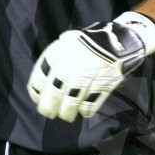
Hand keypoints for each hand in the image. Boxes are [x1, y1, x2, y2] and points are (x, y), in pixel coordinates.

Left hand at [27, 11, 154, 121]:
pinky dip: (85, 110)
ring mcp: (90, 74)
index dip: (37, 92)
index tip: (38, 99)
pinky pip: (91, 103)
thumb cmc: (87, 43)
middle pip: (55, 91)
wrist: (118, 39)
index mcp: (61, 50)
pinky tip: (82, 111)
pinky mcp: (106, 83)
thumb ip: (54, 59)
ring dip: (66, 112)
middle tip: (48, 112)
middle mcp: (74, 63)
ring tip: (66, 115)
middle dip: (49, 106)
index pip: (40, 77)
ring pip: (72, 101)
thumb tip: (41, 85)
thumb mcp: (67, 42)